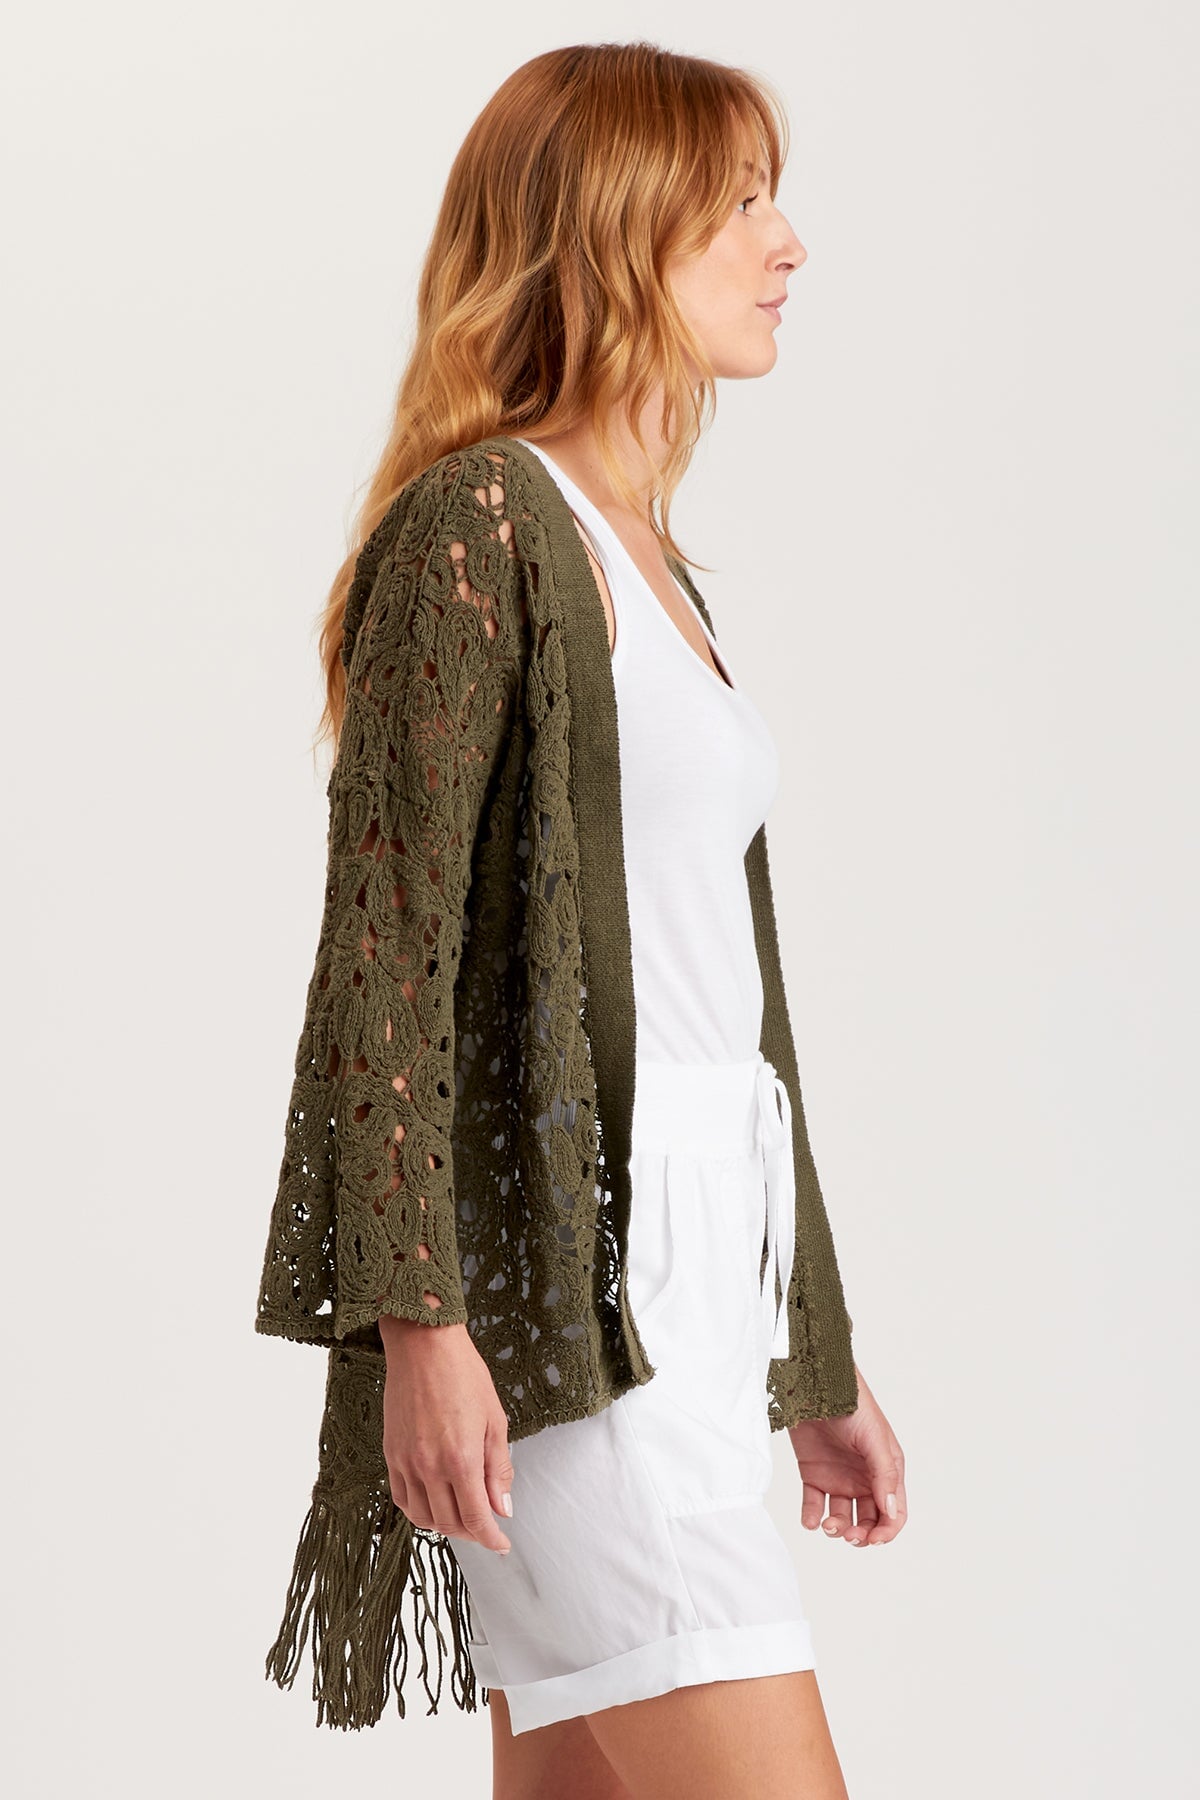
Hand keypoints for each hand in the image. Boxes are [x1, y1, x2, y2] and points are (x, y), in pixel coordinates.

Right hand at [378, 1314, 514, 1554]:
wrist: (423, 1346)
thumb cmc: (463, 1374)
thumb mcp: (494, 1420)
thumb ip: (499, 1469)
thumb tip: (503, 1507)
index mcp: (460, 1459)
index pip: (476, 1518)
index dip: (491, 1538)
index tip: (501, 1545)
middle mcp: (430, 1467)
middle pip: (450, 1522)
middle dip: (472, 1531)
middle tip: (487, 1525)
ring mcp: (406, 1462)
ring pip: (424, 1517)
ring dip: (445, 1525)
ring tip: (462, 1516)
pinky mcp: (390, 1454)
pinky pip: (402, 1498)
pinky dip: (419, 1510)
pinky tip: (434, 1503)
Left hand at [788, 1362, 905, 1546]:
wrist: (815, 1385)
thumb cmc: (853, 1405)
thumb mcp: (874, 1439)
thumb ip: (883, 1474)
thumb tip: (890, 1512)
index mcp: (885, 1471)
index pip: (893, 1513)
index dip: (886, 1531)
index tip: (872, 1540)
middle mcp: (864, 1478)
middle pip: (868, 1520)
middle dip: (861, 1534)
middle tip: (849, 1535)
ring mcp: (838, 1477)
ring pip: (842, 1517)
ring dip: (837, 1528)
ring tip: (827, 1525)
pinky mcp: (814, 1474)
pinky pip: (814, 1504)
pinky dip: (812, 1517)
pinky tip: (811, 1520)